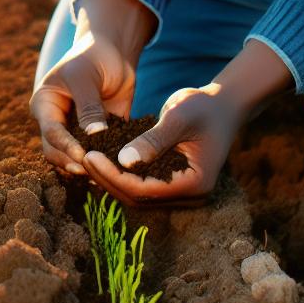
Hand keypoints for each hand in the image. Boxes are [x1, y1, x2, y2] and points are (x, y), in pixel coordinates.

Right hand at [30, 29, 138, 177]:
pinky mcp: (94, 137)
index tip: (84, 156)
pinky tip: (118, 168)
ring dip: (88, 167)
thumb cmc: (93, 57)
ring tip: (107, 174)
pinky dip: (104, 162)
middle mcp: (55, 121)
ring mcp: (73, 131)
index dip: (66, 146)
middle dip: (73, 162)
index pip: (51, 132)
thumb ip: (88, 106)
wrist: (113, 54)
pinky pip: (96, 155)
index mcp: (44, 105)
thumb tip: (94, 135)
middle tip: (95, 171)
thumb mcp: (86, 77)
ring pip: (73, 158)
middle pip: (56, 152)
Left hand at [82, 84, 244, 205]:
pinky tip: (100, 159)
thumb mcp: (178, 117)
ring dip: (110, 178)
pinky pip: (140, 184)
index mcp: (195, 183)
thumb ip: (153, 140)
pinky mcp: (171, 181)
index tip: (89, 155)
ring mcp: (180, 190)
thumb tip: (123, 161)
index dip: (113, 175)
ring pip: (136, 194)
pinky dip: (120, 174)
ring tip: (86, 157)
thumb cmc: (203, 107)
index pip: (145, 189)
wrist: (222, 105)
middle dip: (107, 179)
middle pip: (138, 197)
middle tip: (81, 156)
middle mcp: (188, 194)